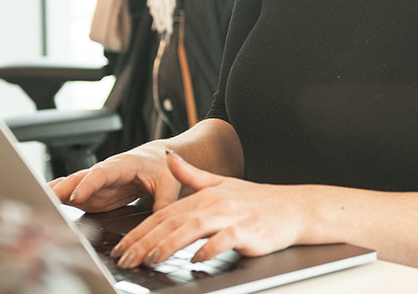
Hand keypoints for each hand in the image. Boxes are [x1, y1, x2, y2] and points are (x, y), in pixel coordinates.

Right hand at [49, 141, 182, 212]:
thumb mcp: (169, 184)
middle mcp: (104, 172)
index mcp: (123, 165)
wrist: (158, 160)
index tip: (76, 196)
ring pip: (71, 187)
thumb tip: (161, 222)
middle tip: (44, 200)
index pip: (102, 173)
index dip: (88, 184)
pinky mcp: (93, 195)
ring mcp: (96, 184)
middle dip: (61, 188)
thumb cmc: (162, 167)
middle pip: (79, 179)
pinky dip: (56, 200)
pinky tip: (41, 206)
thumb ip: (164, 202)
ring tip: (34, 201)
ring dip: (53, 193)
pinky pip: (71, 197)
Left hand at [111, 151, 309, 268]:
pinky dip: (210, 248)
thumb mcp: (221, 183)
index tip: (122, 247)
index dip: (140, 230)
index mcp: (204, 194)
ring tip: (152, 258)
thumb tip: (169, 157)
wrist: (294, 208)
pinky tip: (197, 259)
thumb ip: (191, 174)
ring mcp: (231, 216)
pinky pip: (225, 239)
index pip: (164, 213)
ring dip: (170, 243)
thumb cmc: (258, 201)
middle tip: (126, 258)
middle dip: (146, 241)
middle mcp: (214, 203)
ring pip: (193, 227)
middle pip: (173, 221)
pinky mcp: (248, 230)